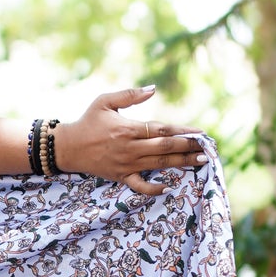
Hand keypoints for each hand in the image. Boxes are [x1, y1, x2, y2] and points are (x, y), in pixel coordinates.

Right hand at [55, 87, 202, 195]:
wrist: (68, 146)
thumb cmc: (88, 121)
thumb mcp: (105, 101)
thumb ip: (130, 95)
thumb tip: (153, 88)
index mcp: (128, 128)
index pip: (161, 130)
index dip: (182, 131)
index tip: (199, 132)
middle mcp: (130, 148)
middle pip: (165, 148)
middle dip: (188, 148)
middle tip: (206, 148)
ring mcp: (126, 164)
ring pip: (159, 165)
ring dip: (181, 163)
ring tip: (200, 162)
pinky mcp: (121, 176)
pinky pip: (140, 185)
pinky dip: (154, 188)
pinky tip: (168, 187)